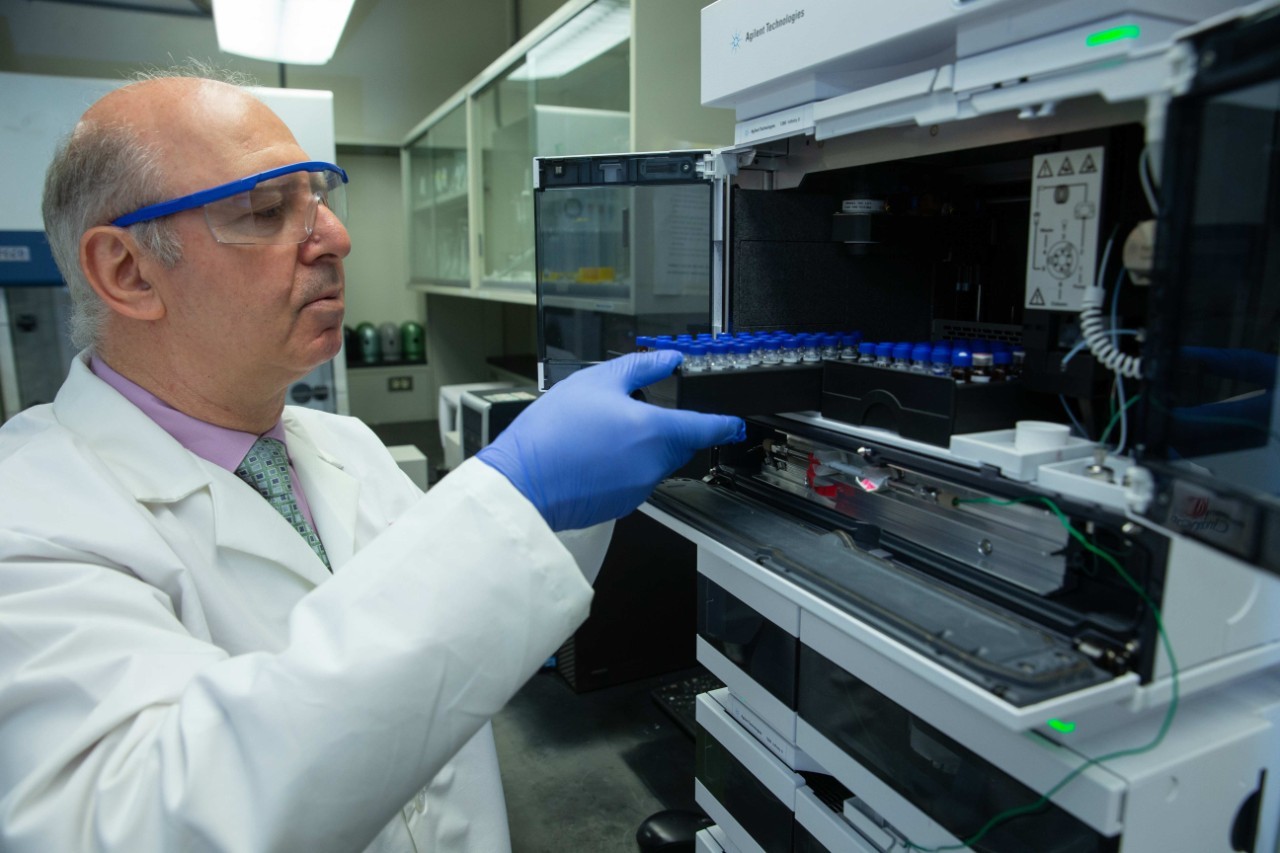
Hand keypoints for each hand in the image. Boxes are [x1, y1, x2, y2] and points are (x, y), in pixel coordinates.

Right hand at [477, 351, 744, 530]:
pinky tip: (592, 454)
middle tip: (633, 412)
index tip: (734, 422)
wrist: (523, 483)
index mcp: (657, 432)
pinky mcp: (621, 505)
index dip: (724, 423)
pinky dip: (622, 466)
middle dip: (668, 428)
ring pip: (655, 462)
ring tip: (601, 432)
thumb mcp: (597, 381)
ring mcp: (639, 488)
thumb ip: (640, 367)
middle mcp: (654, 464)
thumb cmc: (554, 434)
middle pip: (679, 444)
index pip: (707, 428)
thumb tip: (668, 360)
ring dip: (641, 447)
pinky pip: (634, 479)